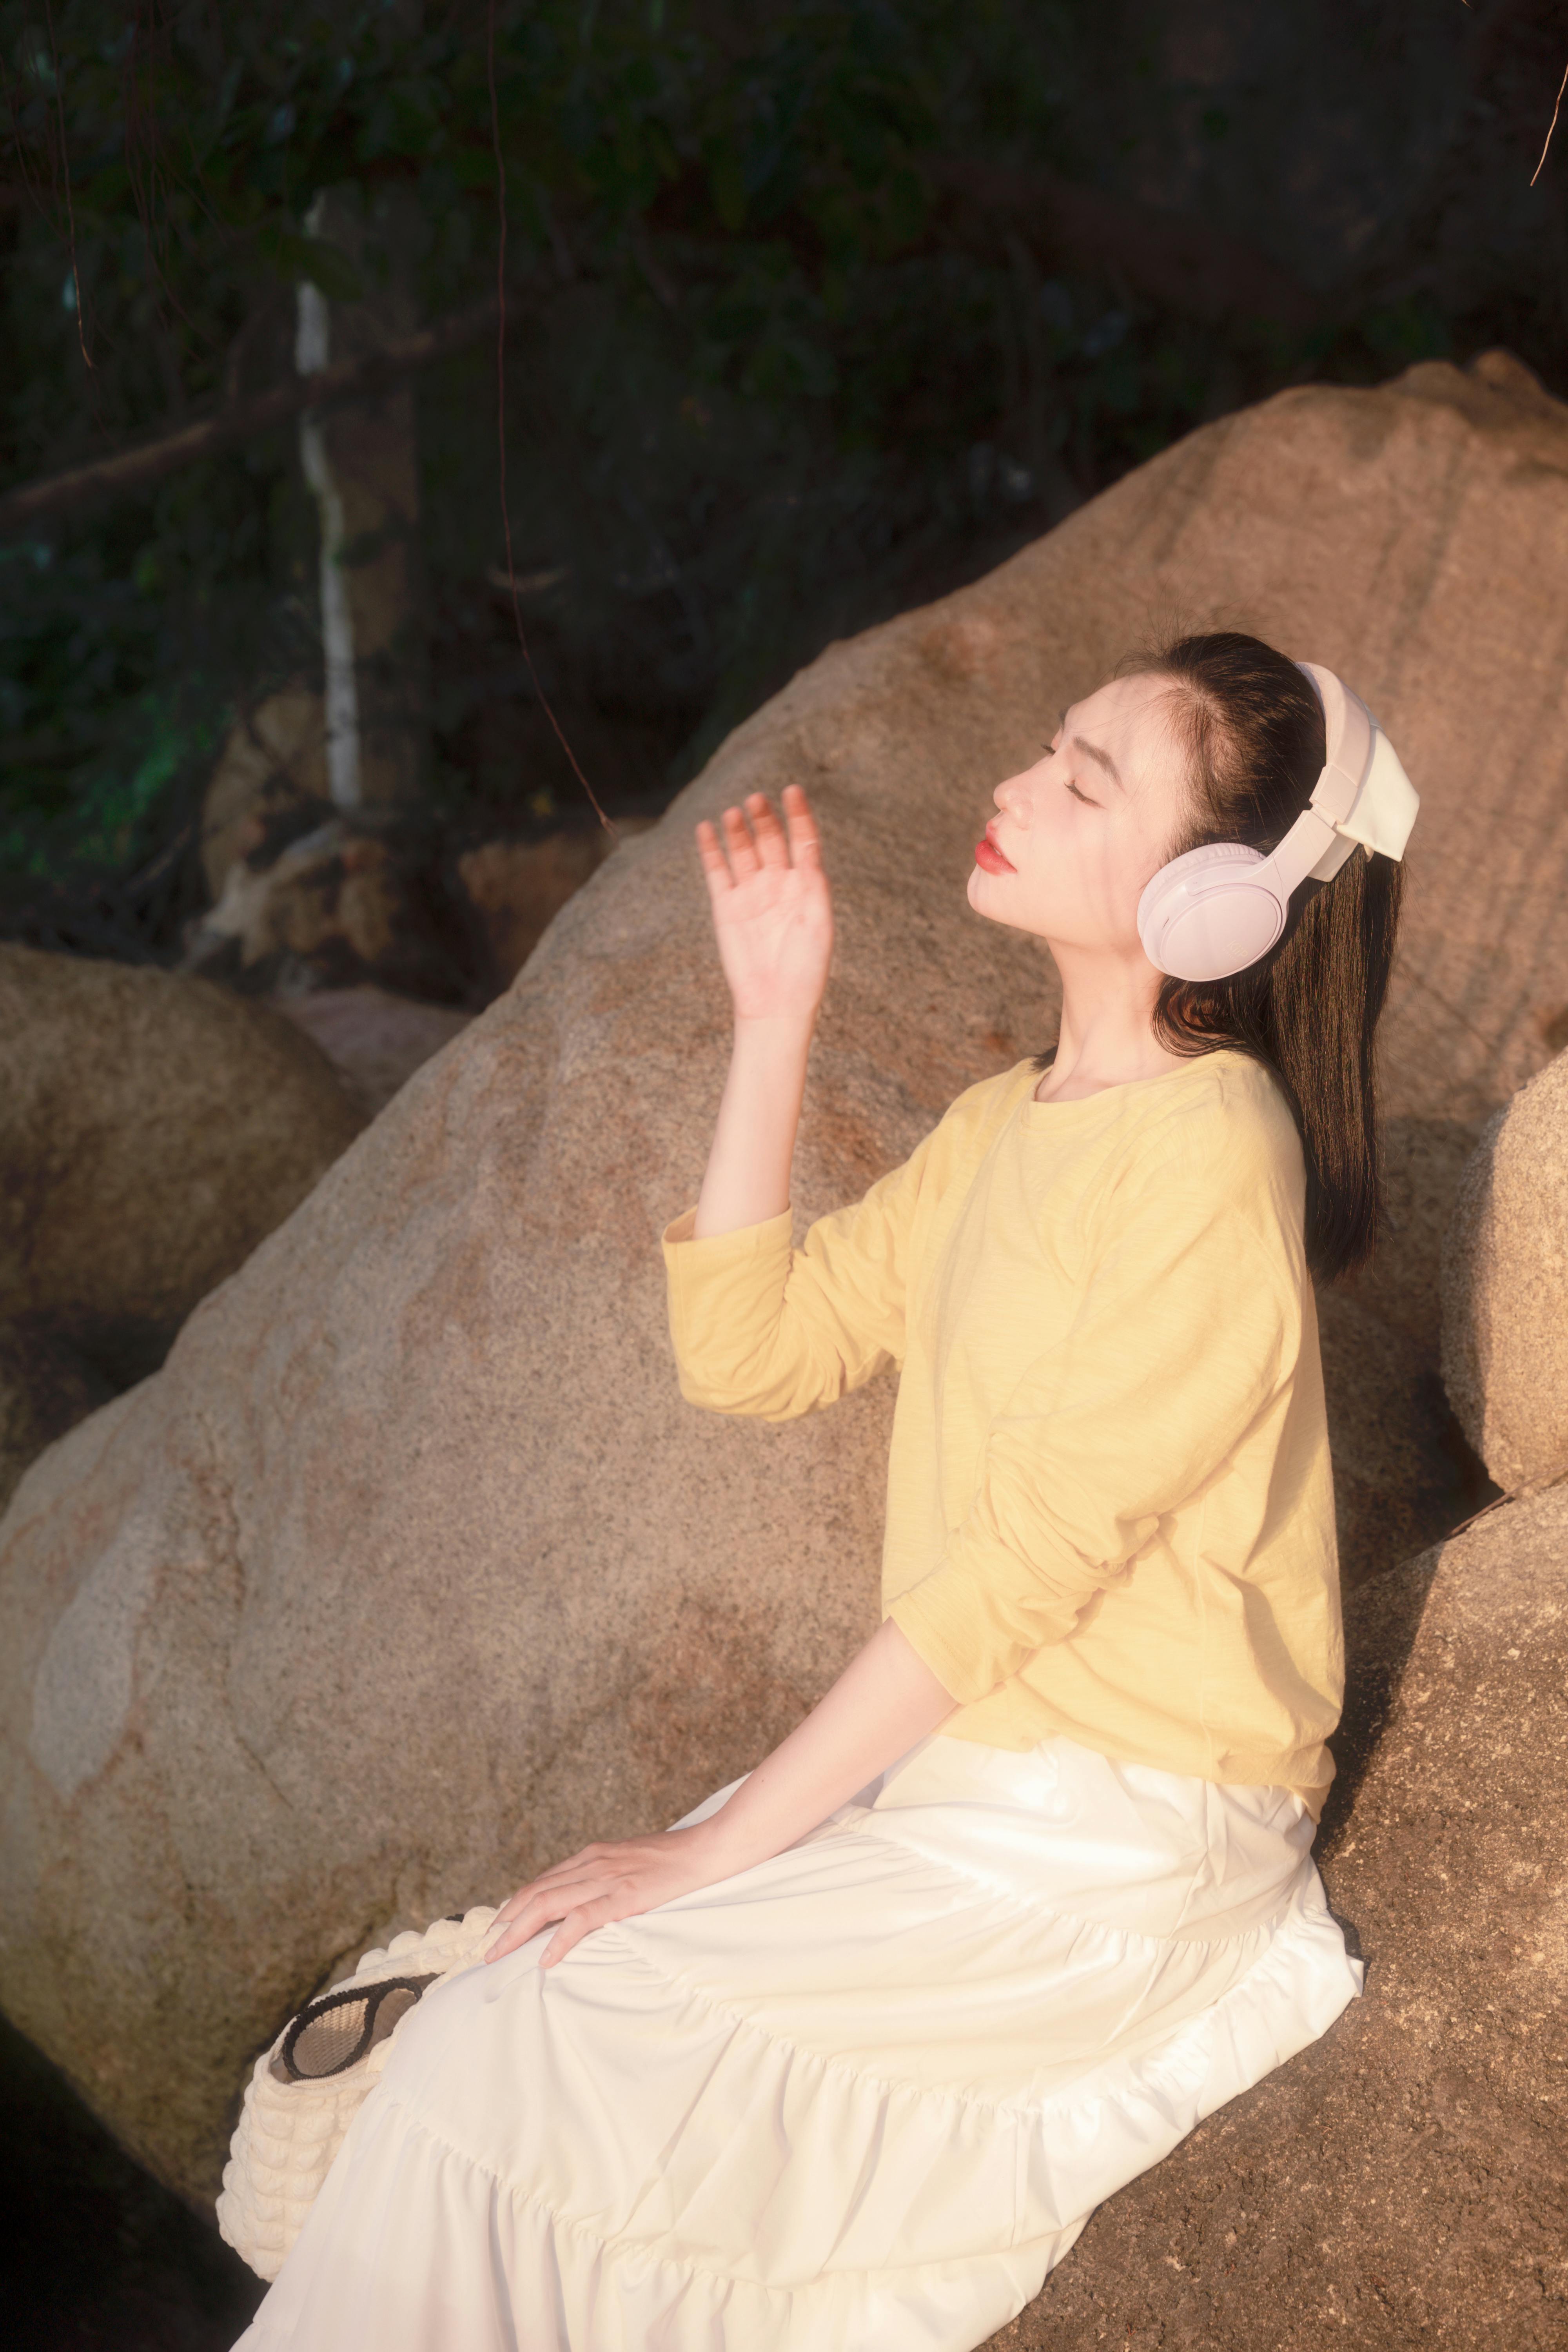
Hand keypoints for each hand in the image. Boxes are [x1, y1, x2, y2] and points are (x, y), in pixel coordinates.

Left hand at [482, 1821, 733, 1968]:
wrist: (707, 1850)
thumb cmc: (673, 1859)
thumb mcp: (630, 1863)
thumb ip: (606, 1876)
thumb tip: (588, 1899)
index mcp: (593, 1855)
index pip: (543, 1881)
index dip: (516, 1904)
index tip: (499, 1926)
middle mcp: (592, 1863)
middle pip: (536, 1892)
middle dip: (507, 1921)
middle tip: (487, 1947)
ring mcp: (607, 1878)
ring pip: (548, 1903)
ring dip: (519, 1931)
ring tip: (499, 1954)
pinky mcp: (625, 1896)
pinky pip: (582, 1918)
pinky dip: (560, 1939)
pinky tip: (546, 1959)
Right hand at [694, 783, 833, 1025]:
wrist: (775, 1003)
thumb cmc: (805, 969)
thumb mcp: (819, 922)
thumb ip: (814, 884)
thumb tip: (809, 848)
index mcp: (806, 885)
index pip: (802, 839)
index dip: (798, 814)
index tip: (793, 790)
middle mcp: (778, 884)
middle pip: (770, 839)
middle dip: (765, 818)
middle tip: (757, 800)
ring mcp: (750, 893)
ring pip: (743, 850)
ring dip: (739, 829)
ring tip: (736, 811)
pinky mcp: (725, 906)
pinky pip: (717, 871)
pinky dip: (711, 849)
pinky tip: (707, 828)